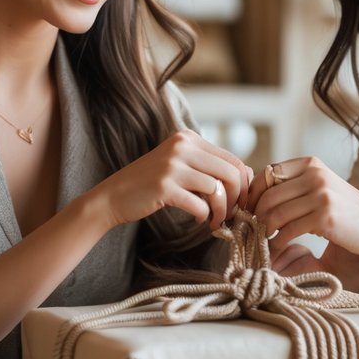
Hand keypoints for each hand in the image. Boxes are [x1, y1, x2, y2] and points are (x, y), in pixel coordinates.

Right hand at [90, 130, 250, 231]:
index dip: (244, 184)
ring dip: (222, 210)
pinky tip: (200, 220)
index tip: (241, 201)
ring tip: (215, 220)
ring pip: (217, 189)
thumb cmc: (150, 184)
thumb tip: (245, 178)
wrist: (113, 196)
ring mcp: (172, 165)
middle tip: (232, 213)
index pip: (233, 159)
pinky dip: (205, 216)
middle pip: (231, 172)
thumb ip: (206, 166)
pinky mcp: (164, 186)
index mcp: (188, 138)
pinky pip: (200, 204)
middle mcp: (182, 146)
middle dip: (237, 198)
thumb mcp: (179, 165)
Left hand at [247, 156, 358, 276]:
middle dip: (255, 215)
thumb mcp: (321, 190)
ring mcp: (320, 194)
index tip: (248, 211)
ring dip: (263, 230)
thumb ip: (295, 189)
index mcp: (311, 164)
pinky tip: (276, 248)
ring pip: (274, 212)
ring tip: (262, 241)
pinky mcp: (324, 216)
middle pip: (267, 193)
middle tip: (251, 231)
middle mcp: (315, 174)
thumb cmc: (350, 214)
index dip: (253, 193)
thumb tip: (255, 199)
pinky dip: (276, 242)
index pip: (267, 173)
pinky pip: (287, 230)